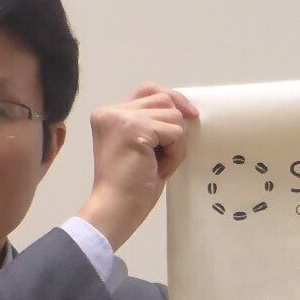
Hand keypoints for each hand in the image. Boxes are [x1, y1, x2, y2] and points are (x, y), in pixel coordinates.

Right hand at [78, 83, 199, 250]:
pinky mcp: (135, 129)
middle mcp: (110, 112)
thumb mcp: (140, 146)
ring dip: (175, 144)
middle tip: (163, 157)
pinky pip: (175, 133)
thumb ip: (151, 124)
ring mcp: (121, 119)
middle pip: (164, 99)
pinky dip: (175, 154)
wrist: (115, 209)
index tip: (191, 115)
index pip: (148, 90)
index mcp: (108, 115)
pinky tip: (159, 169)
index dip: (172, 99)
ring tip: (158, 165)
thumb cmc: (129, 187)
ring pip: (172, 115)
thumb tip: (185, 111)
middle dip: (174, 128)